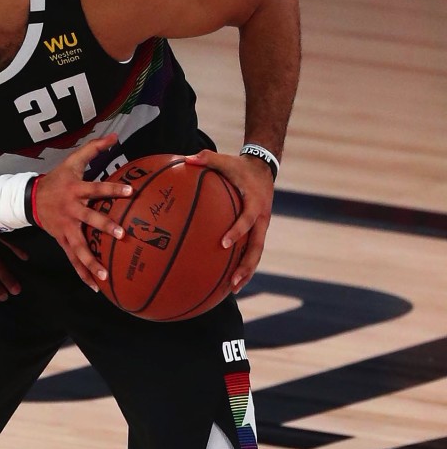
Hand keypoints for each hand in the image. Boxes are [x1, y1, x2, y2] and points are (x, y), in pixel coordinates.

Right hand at [31, 133, 132, 290]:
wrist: (30, 198)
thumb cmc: (57, 179)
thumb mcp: (72, 162)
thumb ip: (94, 149)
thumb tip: (115, 137)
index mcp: (75, 191)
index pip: (96, 188)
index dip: (112, 189)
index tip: (130, 192)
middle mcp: (71, 211)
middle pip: (88, 219)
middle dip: (103, 227)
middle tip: (120, 235)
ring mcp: (65, 228)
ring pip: (78, 247)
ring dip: (91, 262)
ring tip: (105, 276)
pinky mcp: (62, 240)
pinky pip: (73, 259)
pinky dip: (84, 273)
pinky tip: (96, 287)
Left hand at [185, 150, 274, 291]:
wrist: (264, 168)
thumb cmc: (240, 166)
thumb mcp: (225, 159)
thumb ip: (206, 158)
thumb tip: (185, 159)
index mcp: (254, 203)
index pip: (246, 220)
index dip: (237, 231)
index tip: (223, 243)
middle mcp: (261, 219)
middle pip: (257, 247)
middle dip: (246, 266)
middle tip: (232, 281)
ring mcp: (261, 227)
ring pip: (257, 254)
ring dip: (246, 272)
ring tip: (233, 289)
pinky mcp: (258, 230)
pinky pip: (251, 250)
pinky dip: (243, 264)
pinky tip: (230, 279)